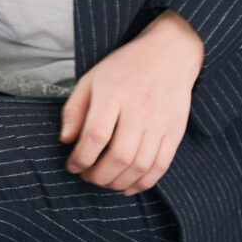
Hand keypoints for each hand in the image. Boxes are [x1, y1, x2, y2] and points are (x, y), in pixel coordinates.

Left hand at [60, 11, 204, 193]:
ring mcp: (160, 122)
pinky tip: (128, 186)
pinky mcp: (175, 131)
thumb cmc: (124, 68)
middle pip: (119, 156)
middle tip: (87, 177)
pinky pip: (161, 166)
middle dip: (98, 176)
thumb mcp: (90, 79)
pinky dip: (143, 182)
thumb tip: (66, 141)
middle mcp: (139, 110)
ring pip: (140, 166)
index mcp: (114, 93)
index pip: (95, 136)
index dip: (80, 159)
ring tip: (104, 181)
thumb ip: (74, 110)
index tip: (72, 166)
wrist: (169, 54)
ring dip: (118, 182)